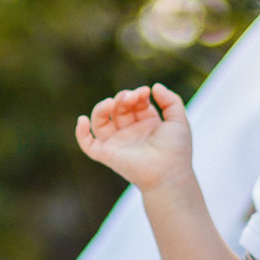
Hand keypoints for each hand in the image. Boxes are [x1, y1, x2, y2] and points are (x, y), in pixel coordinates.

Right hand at [75, 84, 193, 191]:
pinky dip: (81, 132)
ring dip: (102, 108)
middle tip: (132, 97)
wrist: (168, 173)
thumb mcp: (178, 120)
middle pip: (118, 108)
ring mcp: (117, 143)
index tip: (145, 92)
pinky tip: (82, 120)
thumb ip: (171, 100)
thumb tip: (154, 86)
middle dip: (123, 98)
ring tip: (110, 102)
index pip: (135, 103)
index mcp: (146, 125)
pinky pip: (88, 144)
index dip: (137, 94)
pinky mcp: (107, 154)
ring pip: (100, 121)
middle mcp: (130, 133)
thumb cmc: (176, 150)